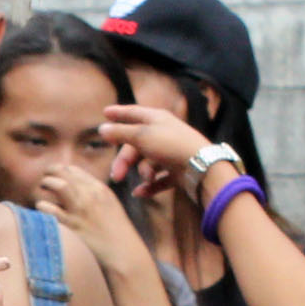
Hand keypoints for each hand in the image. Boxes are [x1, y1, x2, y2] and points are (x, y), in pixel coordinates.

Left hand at [32, 162, 146, 269]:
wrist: (123, 252)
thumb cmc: (116, 233)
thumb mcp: (109, 206)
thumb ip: (94, 195)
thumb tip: (76, 189)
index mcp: (99, 189)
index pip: (73, 169)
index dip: (60, 171)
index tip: (54, 177)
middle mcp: (90, 195)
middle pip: (63, 172)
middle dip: (49, 173)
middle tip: (43, 181)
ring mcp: (81, 210)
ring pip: (58, 185)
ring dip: (46, 184)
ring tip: (40, 191)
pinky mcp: (73, 226)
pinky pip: (51, 210)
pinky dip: (42, 206)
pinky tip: (41, 208)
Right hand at [99, 103, 214, 191]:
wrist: (202, 167)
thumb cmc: (170, 145)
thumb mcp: (141, 136)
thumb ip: (120, 133)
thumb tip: (102, 129)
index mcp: (157, 119)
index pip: (134, 113)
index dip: (119, 113)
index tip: (106, 112)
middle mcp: (164, 134)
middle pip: (136, 145)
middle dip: (125, 160)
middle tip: (116, 176)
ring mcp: (172, 153)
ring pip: (148, 163)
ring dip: (143, 172)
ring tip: (148, 178)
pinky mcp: (178, 171)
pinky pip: (159, 179)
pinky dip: (150, 186)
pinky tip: (141, 193)